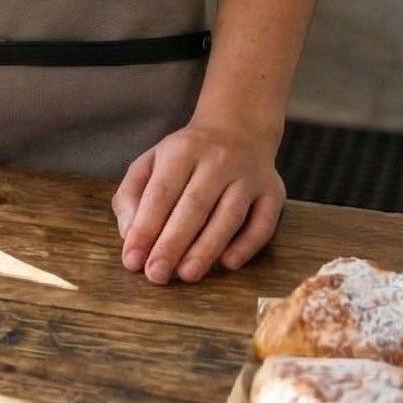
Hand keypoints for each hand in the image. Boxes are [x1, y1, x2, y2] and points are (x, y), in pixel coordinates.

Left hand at [112, 117, 285, 284]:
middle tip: (156, 275)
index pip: (161, 192)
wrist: (239, 128)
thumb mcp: (152, 160)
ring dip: (207, 249)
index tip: (132, 259)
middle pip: (194, 205)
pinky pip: (263, 223)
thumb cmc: (187, 155)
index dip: (146, 227)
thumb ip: (132, 194)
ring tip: (186, 275)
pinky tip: (228, 263)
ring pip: (229, 216)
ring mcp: (248, 176)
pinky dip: (247, 245)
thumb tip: (128, 234)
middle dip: (173, 243)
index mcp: (183, 150)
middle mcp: (218, 160)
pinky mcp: (273, 193)